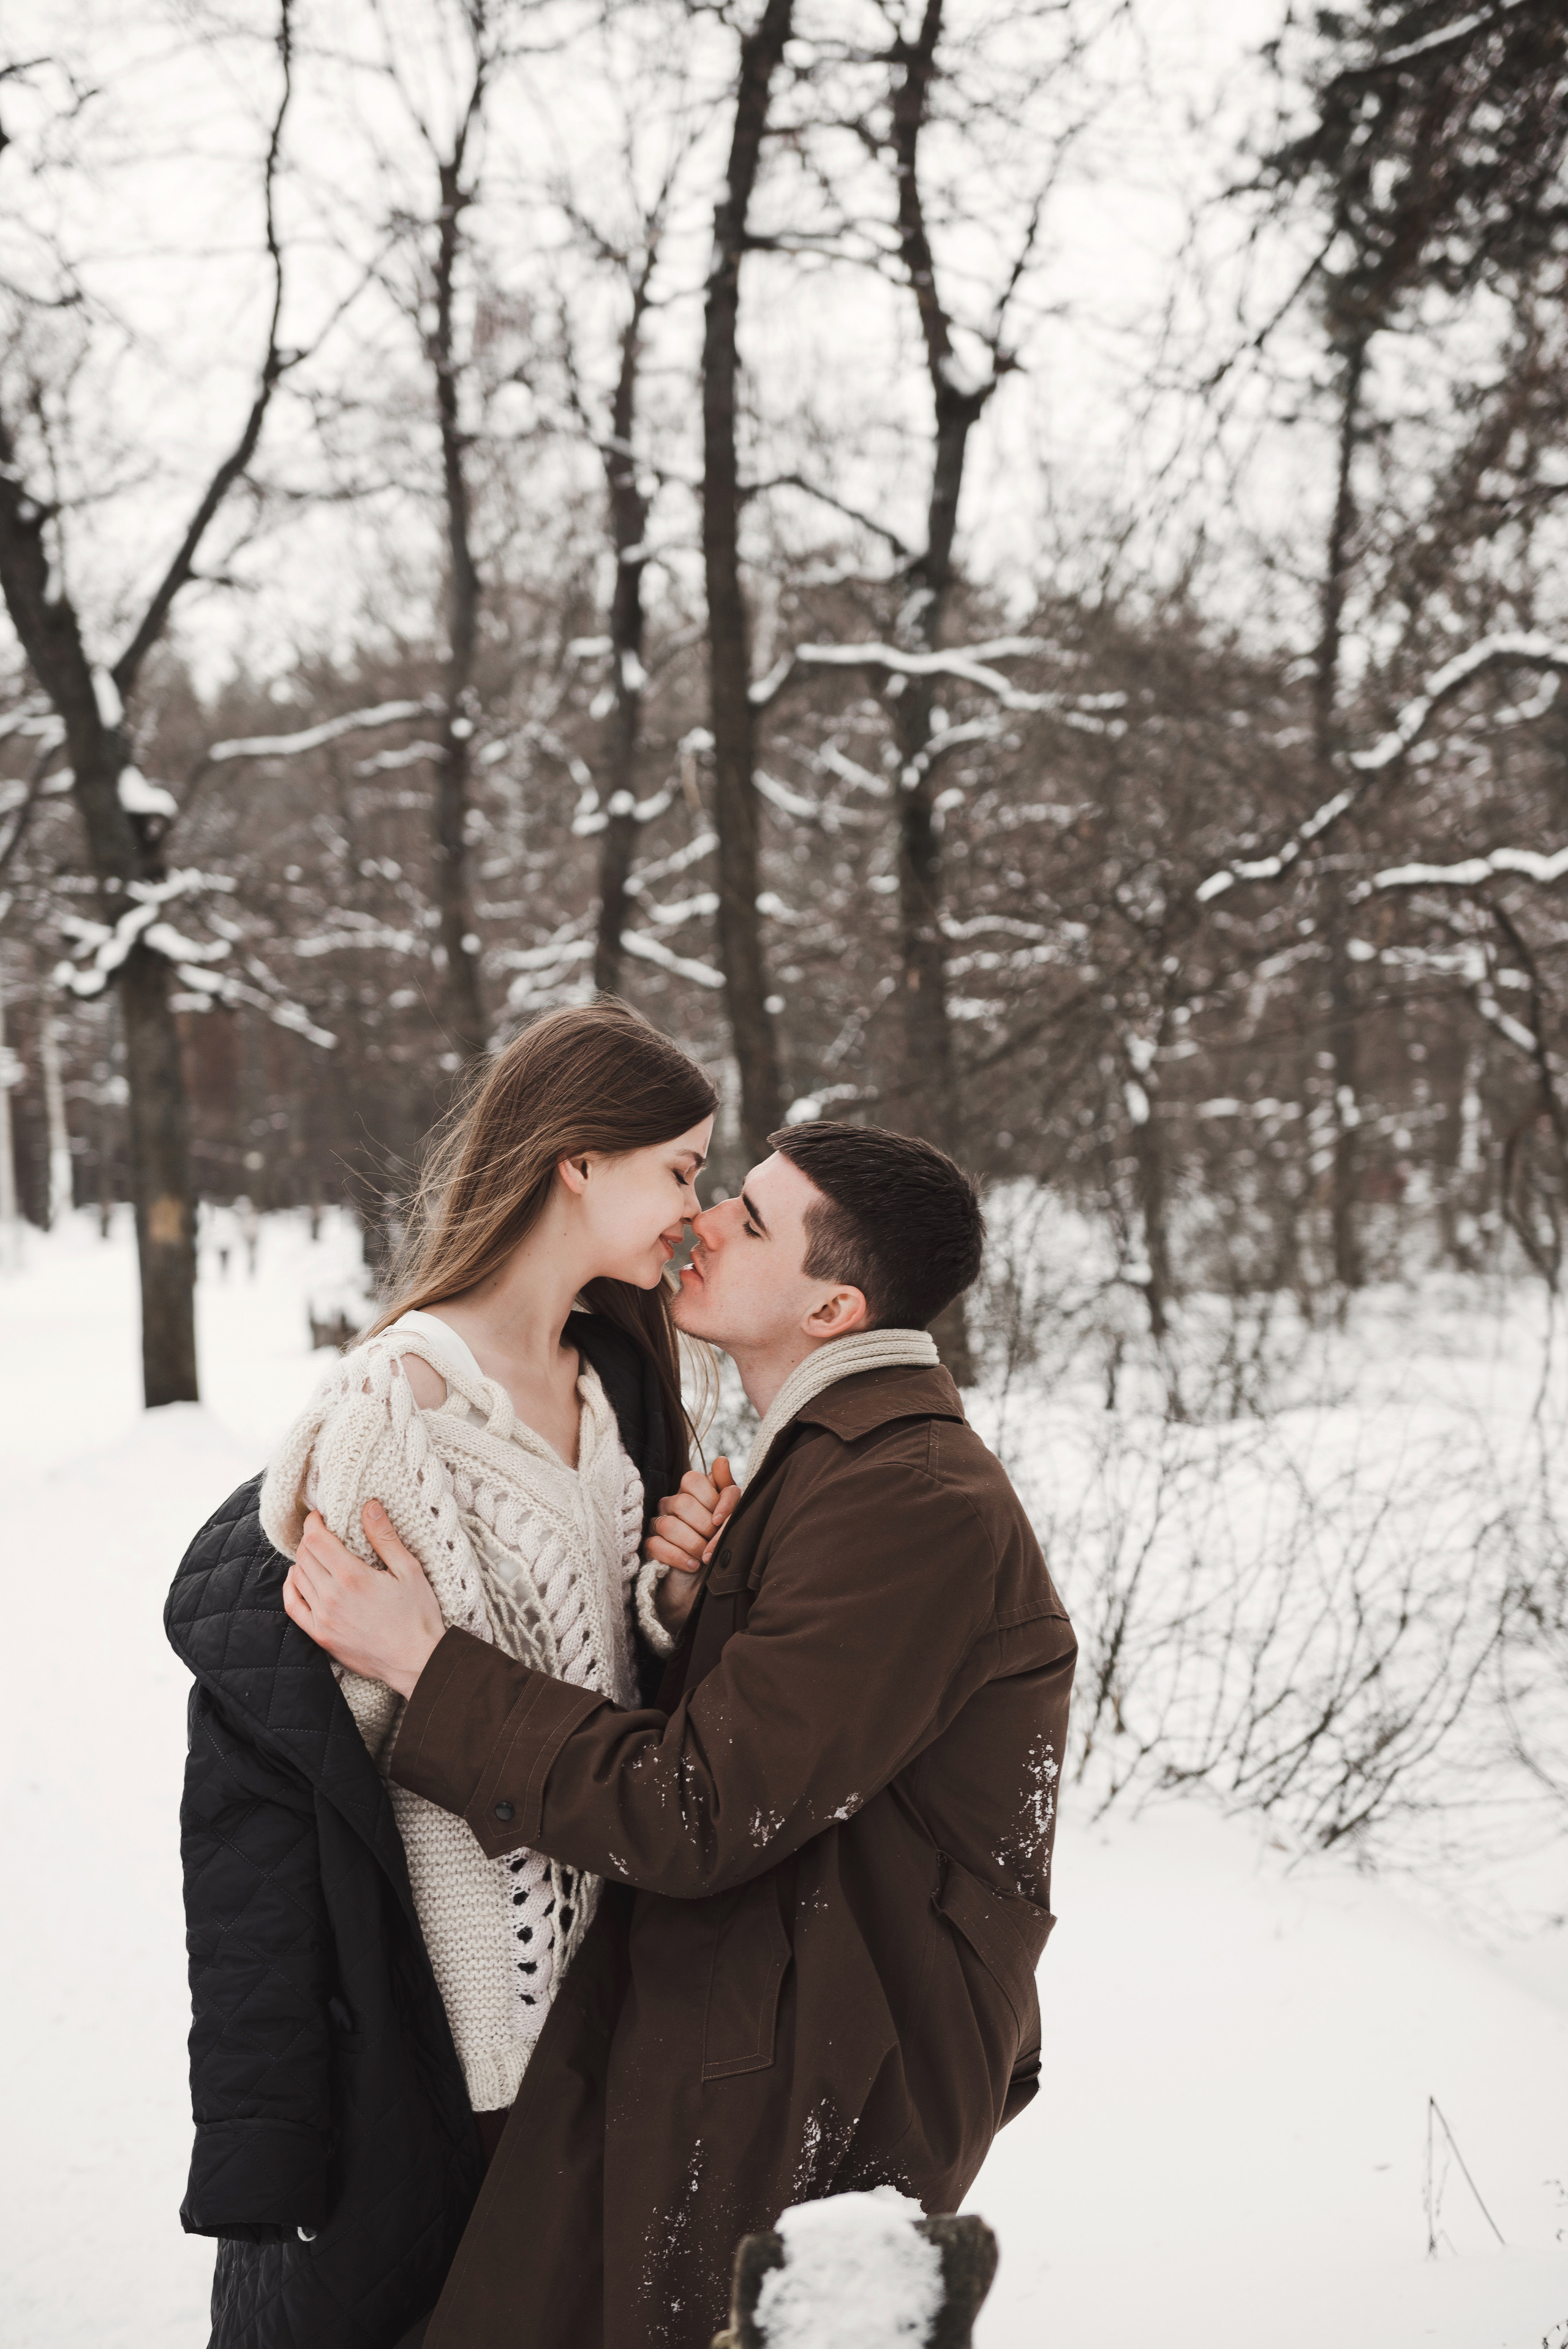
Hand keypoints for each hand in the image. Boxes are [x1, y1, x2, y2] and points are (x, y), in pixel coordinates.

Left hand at [282, 1501, 444, 1698]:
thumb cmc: (418, 1615)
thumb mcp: (408, 1570)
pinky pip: (293, 1607)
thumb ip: (385, 1537)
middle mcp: (332, 1597)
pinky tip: (297, 1579)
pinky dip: (291, 1588)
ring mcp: (324, 1618)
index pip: (316, 1540)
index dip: (313, 1522)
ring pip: (298, 1578)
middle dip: (310, 1539)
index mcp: (353, 1577)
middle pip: (304, 1556)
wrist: (417, 1661)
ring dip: (303, 1560)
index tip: (320, 1516)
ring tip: (317, 1554)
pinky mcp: (322, 1636)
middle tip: (323, 1533)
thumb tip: (369, 1506)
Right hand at [644, 1457, 739, 1634]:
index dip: (712, 1499)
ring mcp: (658, 1524)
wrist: (703, 1585)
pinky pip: (657, 1546)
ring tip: (706, 1558)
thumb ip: (727, 1491)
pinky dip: (678, 1558)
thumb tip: (721, 1460)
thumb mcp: (730, 1519)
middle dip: (704, 1527)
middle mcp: (672, 1503)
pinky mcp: (650, 1546)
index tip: (722, 1521)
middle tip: (714, 1542)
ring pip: (669, 1526)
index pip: (693, 1479)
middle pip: (682, 1504)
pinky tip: (692, 1565)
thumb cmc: (718, 1547)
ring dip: (692, 1545)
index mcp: (691, 1492)